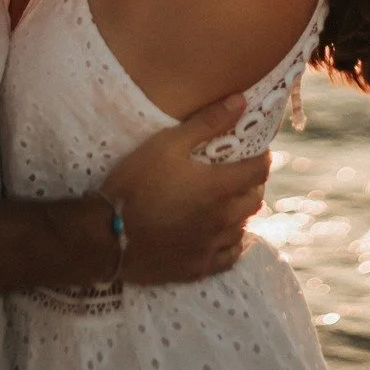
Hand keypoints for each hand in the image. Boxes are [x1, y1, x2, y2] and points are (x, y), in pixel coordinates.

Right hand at [101, 95, 270, 283]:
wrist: (108, 236)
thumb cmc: (136, 184)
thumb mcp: (167, 144)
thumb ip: (207, 122)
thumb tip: (242, 101)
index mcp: (219, 187)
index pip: (259, 170)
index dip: (261, 158)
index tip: (254, 152)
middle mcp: (223, 219)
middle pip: (254, 200)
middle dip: (252, 184)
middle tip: (238, 174)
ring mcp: (211, 246)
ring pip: (244, 227)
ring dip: (241, 212)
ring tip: (228, 201)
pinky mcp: (198, 268)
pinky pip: (230, 256)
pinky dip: (232, 243)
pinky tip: (224, 235)